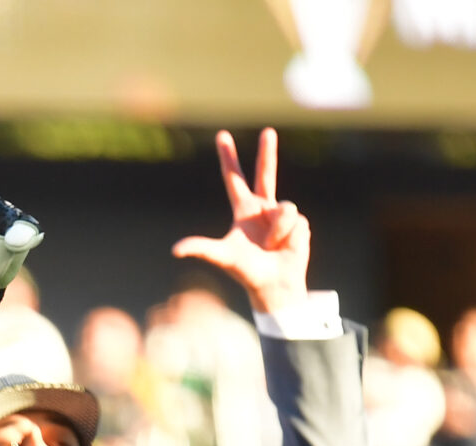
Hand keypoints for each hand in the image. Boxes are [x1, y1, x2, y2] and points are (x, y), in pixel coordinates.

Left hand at [171, 129, 310, 317]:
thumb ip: (201, 249)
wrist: (274, 285)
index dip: (229, 158)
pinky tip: (287, 246)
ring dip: (278, 231)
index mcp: (243, 211)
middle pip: (265, 173)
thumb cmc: (246, 272)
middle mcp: (262, 208)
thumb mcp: (222, 257)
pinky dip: (290, 236)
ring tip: (272, 246)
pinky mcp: (299, 222)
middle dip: (267, 152)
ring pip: (284, 209)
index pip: (234, 179)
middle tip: (268, 131)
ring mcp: (281, 214)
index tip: (222, 135)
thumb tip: (175, 250)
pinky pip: (296, 221)